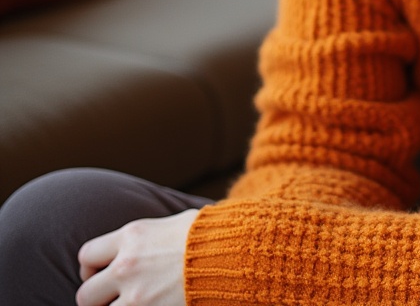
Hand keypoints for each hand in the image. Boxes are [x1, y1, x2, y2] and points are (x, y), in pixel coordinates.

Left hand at [76, 209, 198, 305]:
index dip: (90, 268)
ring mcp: (136, 295)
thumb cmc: (209, 235)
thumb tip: (141, 242)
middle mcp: (126, 266)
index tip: (102, 273)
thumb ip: (148, 237)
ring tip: (132, 304)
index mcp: (132, 236)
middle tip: (112, 298)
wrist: (233, 253)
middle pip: (85, 294)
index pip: (87, 255)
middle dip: (97, 299)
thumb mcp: (173, 223)